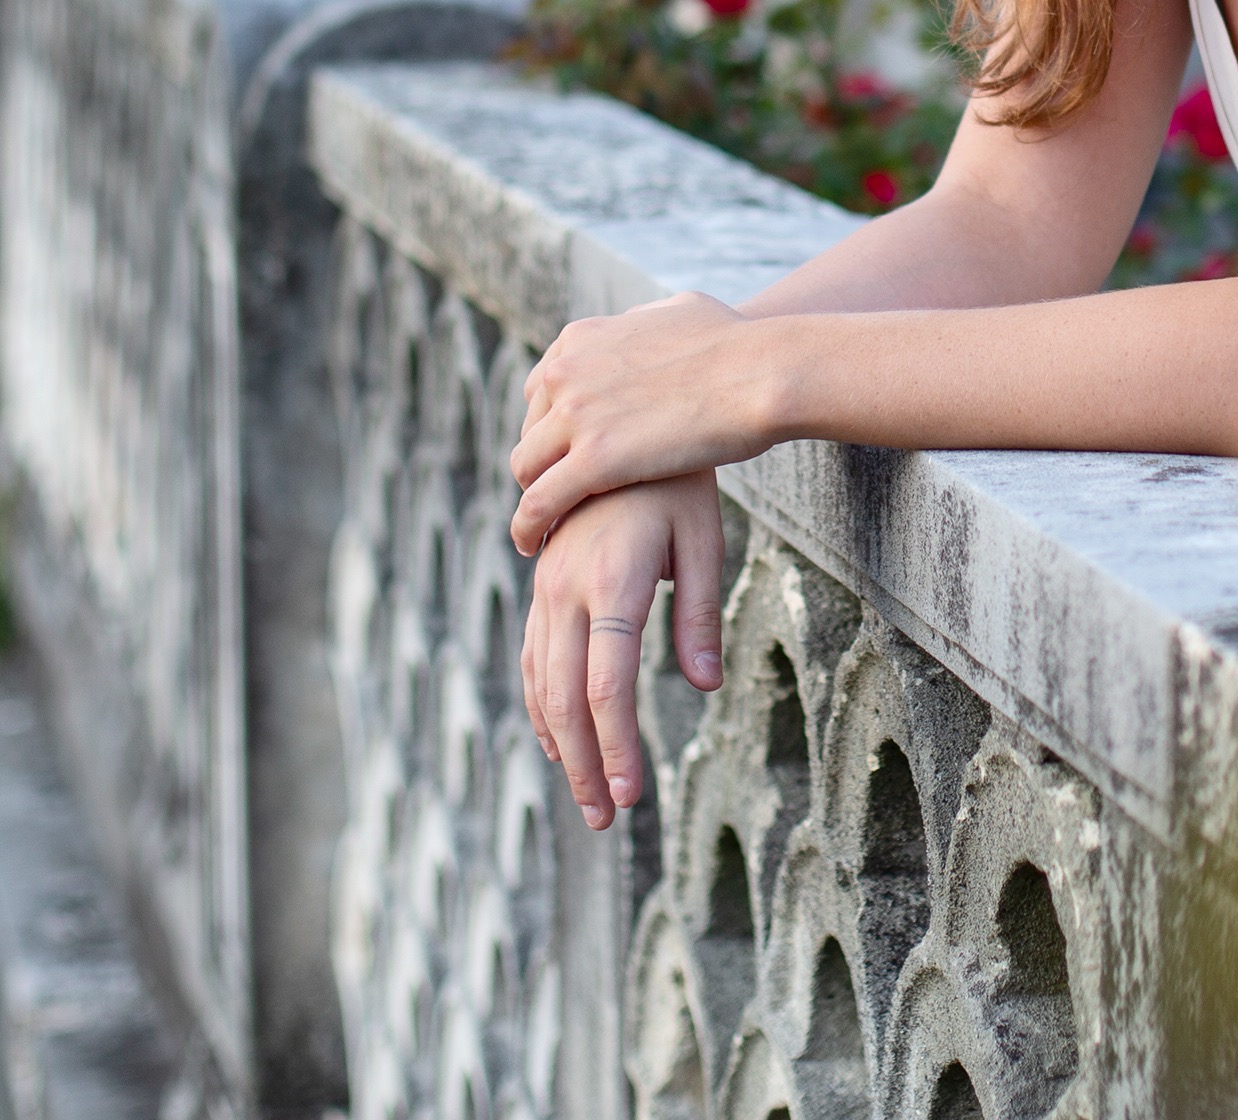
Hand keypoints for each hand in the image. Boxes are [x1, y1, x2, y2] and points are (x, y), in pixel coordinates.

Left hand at [510, 291, 775, 554]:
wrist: (760, 371)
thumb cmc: (737, 343)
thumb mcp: (677, 310)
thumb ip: (646, 320)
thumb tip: (645, 323)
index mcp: (580, 338)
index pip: (540, 390)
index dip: (551, 427)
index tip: (566, 453)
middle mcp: (566, 372)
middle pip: (530, 431)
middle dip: (544, 463)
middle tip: (560, 496)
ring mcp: (576, 415)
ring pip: (526, 469)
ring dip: (533, 496)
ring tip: (544, 526)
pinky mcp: (593, 461)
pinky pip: (539, 504)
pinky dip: (528, 528)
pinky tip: (534, 546)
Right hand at [521, 472, 726, 830]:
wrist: (620, 419)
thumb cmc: (676, 481)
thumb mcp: (704, 537)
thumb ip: (702, 612)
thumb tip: (704, 685)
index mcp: (611, 582)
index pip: (607, 685)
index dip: (616, 747)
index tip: (631, 795)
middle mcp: (567, 589)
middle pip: (566, 697)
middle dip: (584, 764)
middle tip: (606, 818)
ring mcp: (547, 586)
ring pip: (542, 681)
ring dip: (560, 744)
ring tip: (587, 796)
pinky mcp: (543, 583)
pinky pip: (534, 656)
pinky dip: (542, 705)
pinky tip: (557, 739)